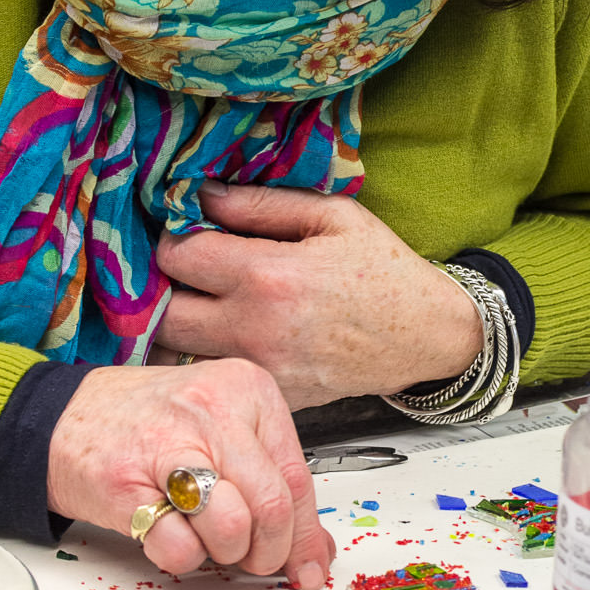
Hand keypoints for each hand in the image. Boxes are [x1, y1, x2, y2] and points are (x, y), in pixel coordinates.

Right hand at [46, 358, 333, 582]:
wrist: (63, 416)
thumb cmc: (149, 423)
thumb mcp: (224, 431)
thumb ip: (271, 479)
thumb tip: (315, 546)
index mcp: (247, 388)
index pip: (298, 476)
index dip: (306, 535)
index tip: (310, 565)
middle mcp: (212, 409)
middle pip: (271, 505)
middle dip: (268, 551)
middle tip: (254, 559)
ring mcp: (168, 444)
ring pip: (233, 526)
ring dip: (224, 553)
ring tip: (206, 536)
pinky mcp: (127, 486)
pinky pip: (180, 547)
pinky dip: (182, 557)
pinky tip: (170, 533)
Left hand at [154, 182, 483, 408]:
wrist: (428, 336)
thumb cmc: (384, 271)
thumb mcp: (333, 216)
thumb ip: (261, 204)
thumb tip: (202, 194)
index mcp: (269, 276)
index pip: (177, 255)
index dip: (174, 237)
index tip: (190, 233)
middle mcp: (257, 329)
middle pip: (162, 312)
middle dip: (165, 287)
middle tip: (188, 273)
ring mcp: (263, 369)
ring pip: (178, 354)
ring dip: (178, 326)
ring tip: (200, 304)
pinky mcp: (272, 396)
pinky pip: (215, 376)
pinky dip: (209, 356)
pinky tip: (230, 334)